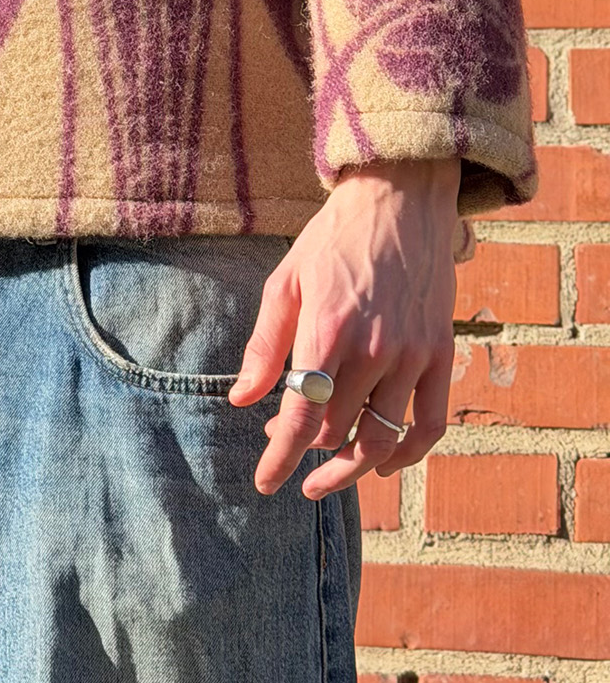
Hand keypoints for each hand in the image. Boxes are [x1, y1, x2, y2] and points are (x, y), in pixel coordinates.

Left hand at [228, 158, 459, 499]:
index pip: (303, 416)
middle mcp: (374, 349)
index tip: (266, 483)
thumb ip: (265, 347)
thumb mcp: (286, 282)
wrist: (399, 199)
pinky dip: (408, 454)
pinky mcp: (440, 352)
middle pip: (337, 429)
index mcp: (327, 329)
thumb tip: (242, 401)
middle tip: (286, 443)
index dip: (281, 458)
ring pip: (383, 437)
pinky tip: (383, 461)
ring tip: (328, 474)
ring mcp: (412, 354)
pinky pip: (430, 424)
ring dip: (352, 465)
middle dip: (306, 448)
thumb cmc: (333, 239)